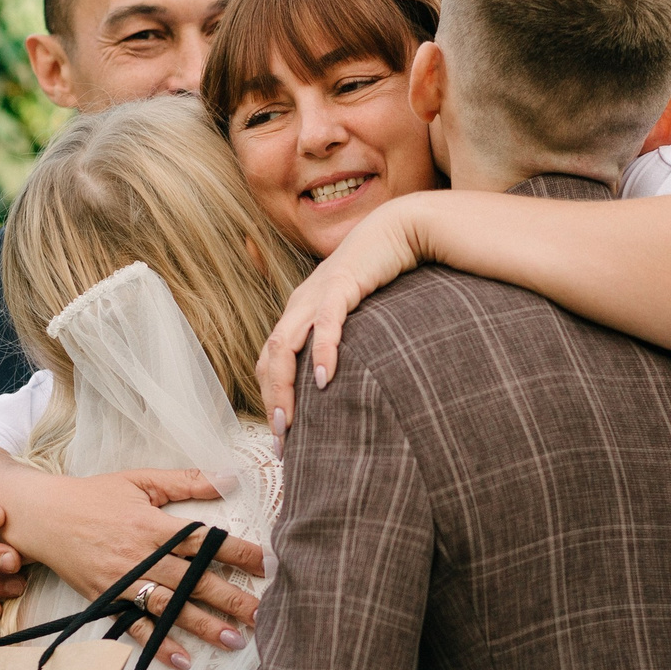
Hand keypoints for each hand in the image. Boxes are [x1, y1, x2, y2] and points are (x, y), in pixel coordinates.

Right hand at [0, 464, 269, 662]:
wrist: (42, 517)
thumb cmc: (94, 495)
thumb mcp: (140, 480)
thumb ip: (186, 481)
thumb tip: (231, 478)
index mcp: (153, 525)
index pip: (205, 542)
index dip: (239, 553)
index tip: (270, 564)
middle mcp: (140, 556)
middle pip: (193, 580)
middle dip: (231, 598)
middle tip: (264, 615)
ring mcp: (123, 582)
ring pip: (170, 606)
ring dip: (203, 625)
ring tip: (234, 639)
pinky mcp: (107, 599)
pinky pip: (136, 626)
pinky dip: (158, 643)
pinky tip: (183, 658)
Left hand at [259, 197, 435, 431]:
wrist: (401, 229)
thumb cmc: (383, 276)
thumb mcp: (359, 317)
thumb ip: (348, 344)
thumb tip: (348, 386)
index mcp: (299, 313)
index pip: (271, 360)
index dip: (271, 397)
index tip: (283, 435)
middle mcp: (299, 304)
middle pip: (269, 357)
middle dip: (271, 401)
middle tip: (282, 439)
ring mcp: (317, 293)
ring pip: (285, 343)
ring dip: (284, 386)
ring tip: (290, 420)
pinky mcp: (342, 284)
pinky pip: (326, 322)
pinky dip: (323, 351)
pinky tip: (326, 379)